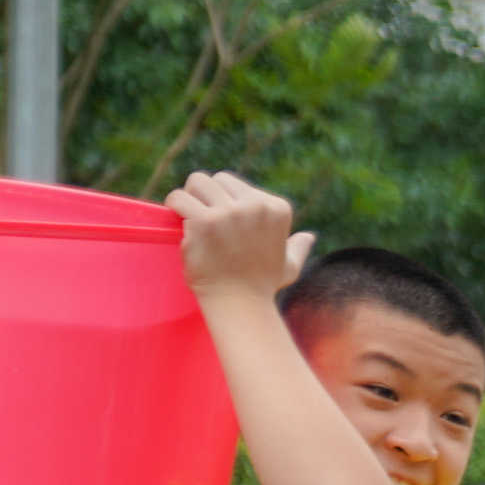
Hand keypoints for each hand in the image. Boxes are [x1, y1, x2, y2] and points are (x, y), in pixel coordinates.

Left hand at [169, 170, 303, 305]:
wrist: (240, 304)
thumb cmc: (261, 287)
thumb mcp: (289, 266)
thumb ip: (297, 248)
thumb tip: (309, 237)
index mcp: (277, 209)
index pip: (236, 185)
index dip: (224, 201)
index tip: (223, 224)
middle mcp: (256, 206)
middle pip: (216, 179)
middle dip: (206, 196)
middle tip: (202, 218)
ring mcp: (230, 213)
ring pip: (196, 182)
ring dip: (189, 197)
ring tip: (188, 217)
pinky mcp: (205, 222)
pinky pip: (179, 198)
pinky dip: (174, 207)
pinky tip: (179, 222)